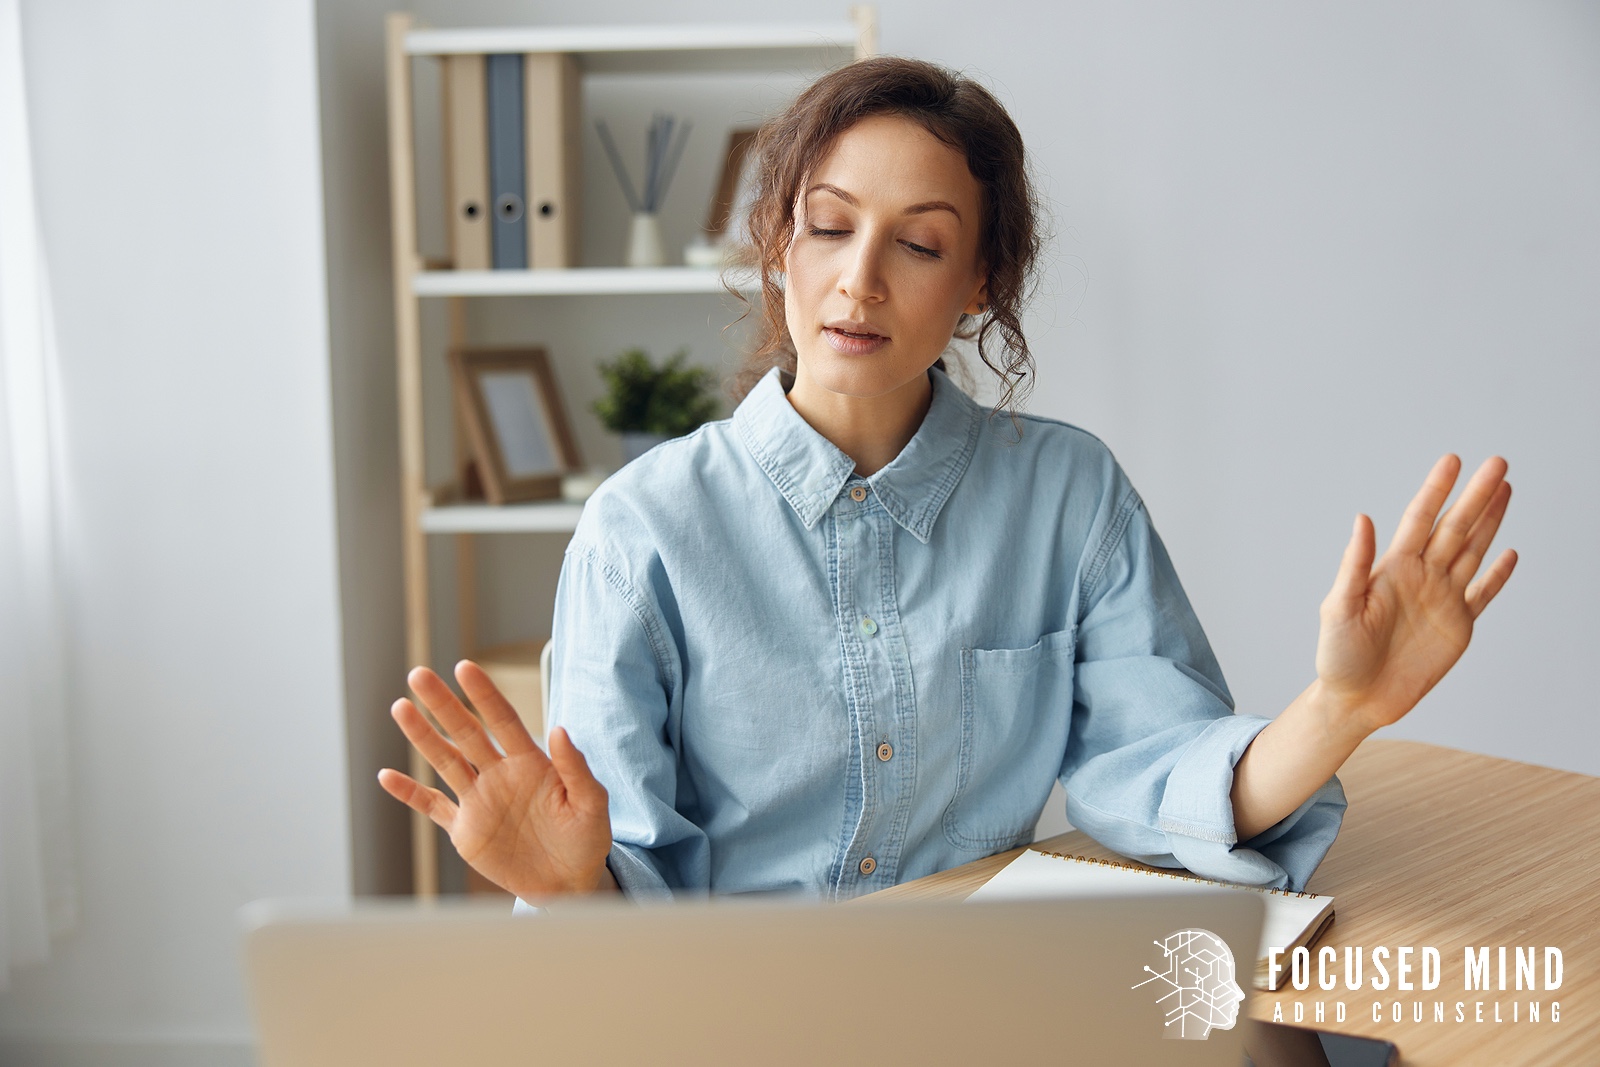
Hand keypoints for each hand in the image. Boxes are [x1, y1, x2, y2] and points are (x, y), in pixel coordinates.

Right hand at [378, 661, 613, 900]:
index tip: (464, 668)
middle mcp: (500, 775)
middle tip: (419, 674)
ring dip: (422, 737)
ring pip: (445, 761)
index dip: (484, 695)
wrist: (569, 882)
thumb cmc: (586, 838)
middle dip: (443, 704)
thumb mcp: (591, 804)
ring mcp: (480, 800)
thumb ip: (575, 768)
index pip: (503, 720)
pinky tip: (387, 776)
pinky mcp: (466, 831)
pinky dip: (410, 793)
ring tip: (400, 707)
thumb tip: (560, 730)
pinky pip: (433, 807)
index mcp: (530, 762)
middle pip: (466, 732)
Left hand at [1315, 454, 1516, 736]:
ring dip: (1490, 522)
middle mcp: (1421, 577)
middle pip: (1456, 528)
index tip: (1453, 460)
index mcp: (1392, 568)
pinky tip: (1509, 554)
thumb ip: (1355, 564)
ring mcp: (1442, 600)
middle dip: (1477, 496)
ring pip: (1473, 552)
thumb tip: (1363, 518)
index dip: (1437, 489)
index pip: (1420, 519)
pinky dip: (1498, 577)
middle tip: (1497, 462)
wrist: (1356, 700)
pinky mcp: (1457, 627)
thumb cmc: (1338, 655)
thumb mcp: (1338, 608)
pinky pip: (1482, 595)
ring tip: (1505, 490)